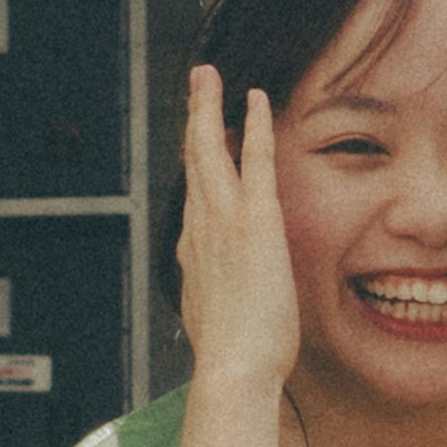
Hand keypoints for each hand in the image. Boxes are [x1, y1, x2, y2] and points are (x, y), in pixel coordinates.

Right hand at [172, 65, 302, 392]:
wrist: (233, 370)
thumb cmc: (234, 359)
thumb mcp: (217, 324)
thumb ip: (215, 301)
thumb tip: (215, 301)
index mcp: (194, 253)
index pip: (194, 196)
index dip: (196, 163)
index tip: (199, 139)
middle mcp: (200, 229)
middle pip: (192, 162)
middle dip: (192, 119)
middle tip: (195, 85)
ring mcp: (224, 222)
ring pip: (210, 151)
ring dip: (207, 109)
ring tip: (207, 77)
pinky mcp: (254, 221)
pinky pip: (254, 160)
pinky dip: (253, 126)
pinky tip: (254, 98)